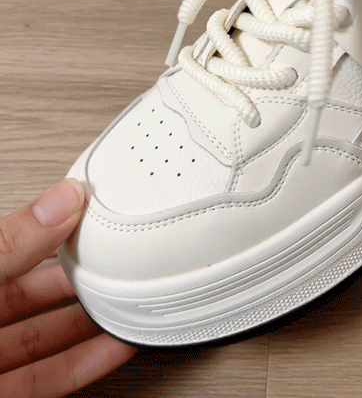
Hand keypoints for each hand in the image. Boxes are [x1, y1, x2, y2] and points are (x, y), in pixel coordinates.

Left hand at [0, 179, 135, 396]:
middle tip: (121, 256)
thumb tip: (60, 200)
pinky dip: (87, 362)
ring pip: (50, 333)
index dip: (58, 224)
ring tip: (131, 300)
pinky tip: (117, 345)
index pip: (18, 241)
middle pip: (38, 288)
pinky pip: (50, 377)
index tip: (98, 209)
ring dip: (92, 319)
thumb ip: (11, 244)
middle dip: (82, 271)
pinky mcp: (2, 396)